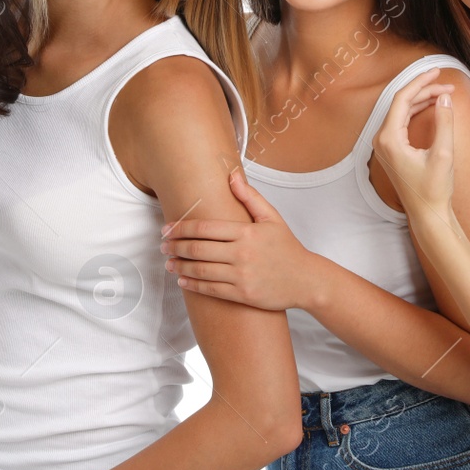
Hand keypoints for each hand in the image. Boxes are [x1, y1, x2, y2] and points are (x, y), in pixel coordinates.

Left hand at [162, 169, 317, 310]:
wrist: (306, 280)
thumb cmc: (287, 248)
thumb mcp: (272, 218)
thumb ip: (250, 197)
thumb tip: (231, 175)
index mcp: (246, 232)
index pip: (204, 228)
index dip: (181, 228)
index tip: (167, 229)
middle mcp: (241, 254)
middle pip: (198, 249)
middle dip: (175, 247)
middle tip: (163, 246)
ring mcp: (241, 276)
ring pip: (200, 271)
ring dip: (179, 267)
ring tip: (168, 263)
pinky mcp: (242, 294)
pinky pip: (211, 290)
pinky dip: (193, 285)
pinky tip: (182, 281)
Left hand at [371, 69, 456, 218]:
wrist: (427, 213)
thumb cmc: (434, 189)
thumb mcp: (444, 153)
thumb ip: (444, 122)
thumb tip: (444, 97)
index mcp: (389, 139)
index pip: (401, 99)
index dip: (420, 82)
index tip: (437, 71)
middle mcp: (381, 140)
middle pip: (401, 103)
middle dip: (425, 90)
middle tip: (448, 85)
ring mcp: (384, 145)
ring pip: (401, 111)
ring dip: (422, 100)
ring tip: (444, 93)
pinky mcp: (391, 149)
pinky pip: (401, 122)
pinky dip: (417, 111)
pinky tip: (433, 106)